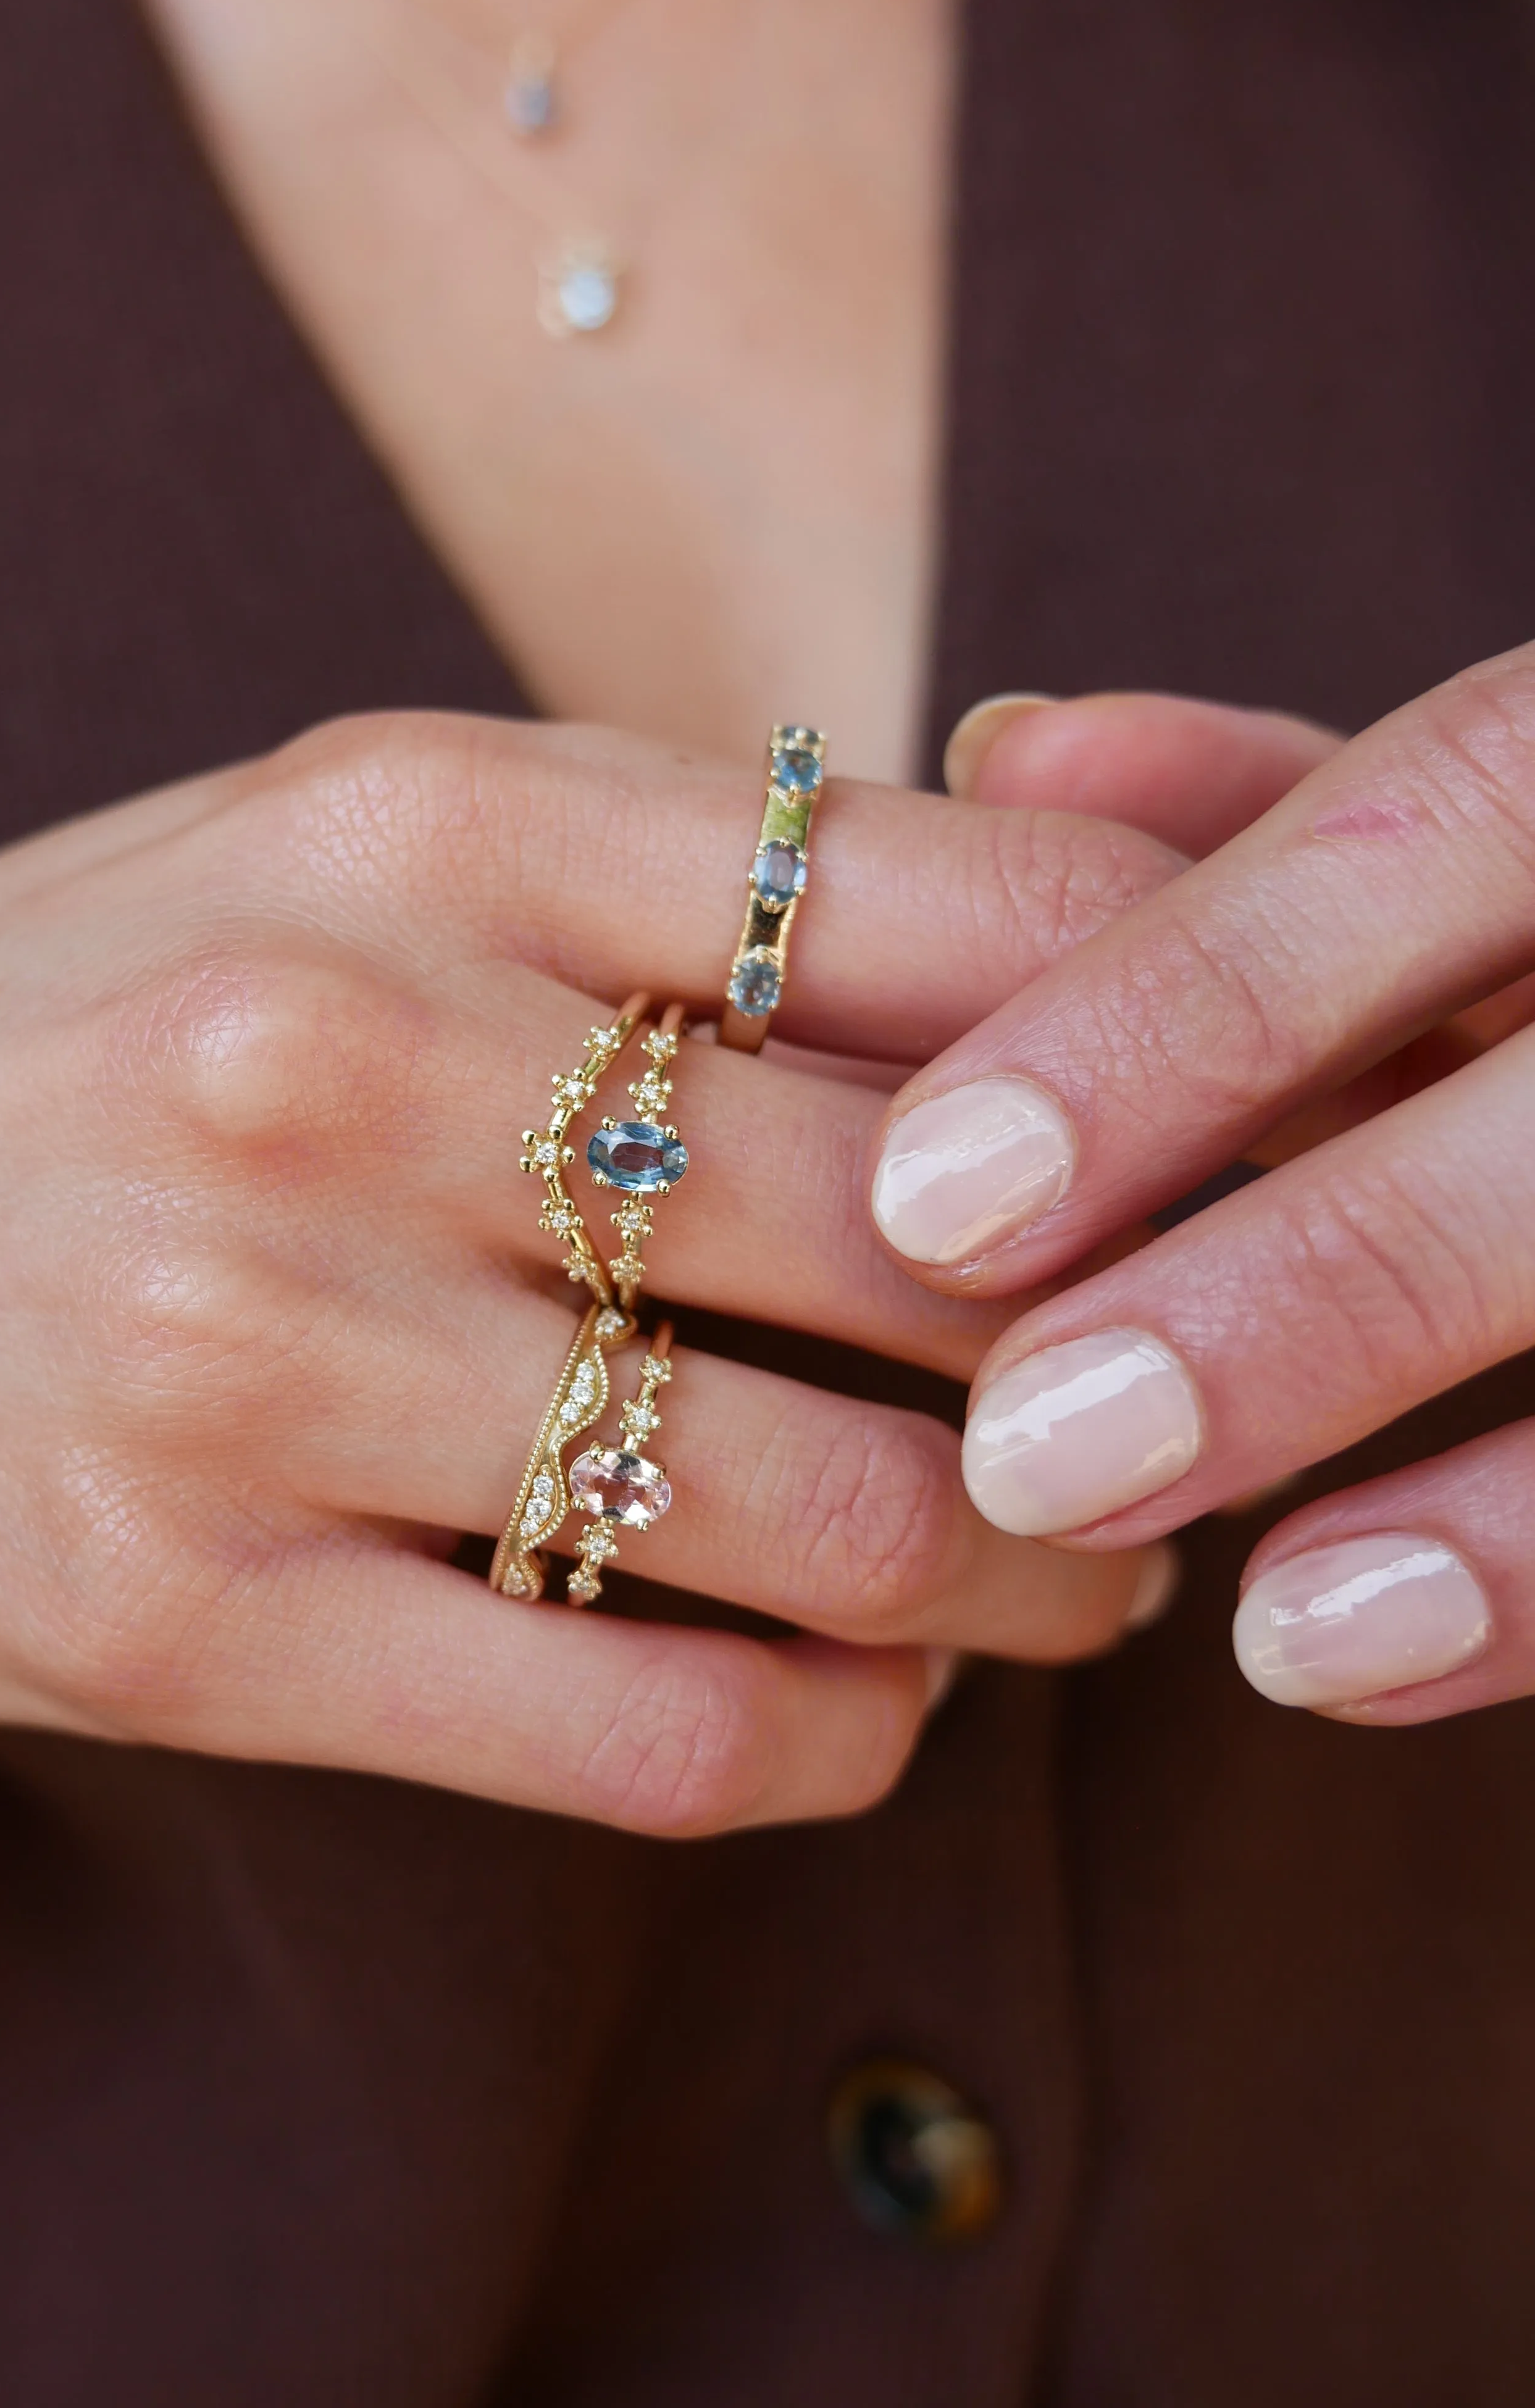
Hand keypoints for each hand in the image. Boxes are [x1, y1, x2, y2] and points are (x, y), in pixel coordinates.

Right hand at [0, 713, 1181, 1845]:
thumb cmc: (37, 1041)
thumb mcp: (305, 858)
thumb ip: (638, 888)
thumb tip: (1041, 976)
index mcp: (398, 816)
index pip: (948, 907)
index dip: (1178, 1046)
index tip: (1235, 1150)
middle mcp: (326, 1055)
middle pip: (935, 1231)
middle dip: (1134, 1359)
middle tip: (1185, 1413)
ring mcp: (236, 1347)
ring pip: (838, 1522)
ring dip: (1027, 1582)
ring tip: (1059, 1582)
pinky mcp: (170, 1616)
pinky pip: (659, 1732)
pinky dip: (835, 1741)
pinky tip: (853, 1704)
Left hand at [870, 650, 1534, 1723]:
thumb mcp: (1486, 798)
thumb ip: (1266, 788)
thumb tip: (1006, 747)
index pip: (1439, 820)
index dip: (1183, 1011)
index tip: (930, 1196)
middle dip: (1314, 1285)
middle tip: (1028, 1455)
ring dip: (1502, 1512)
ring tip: (1257, 1630)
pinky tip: (1361, 1660)